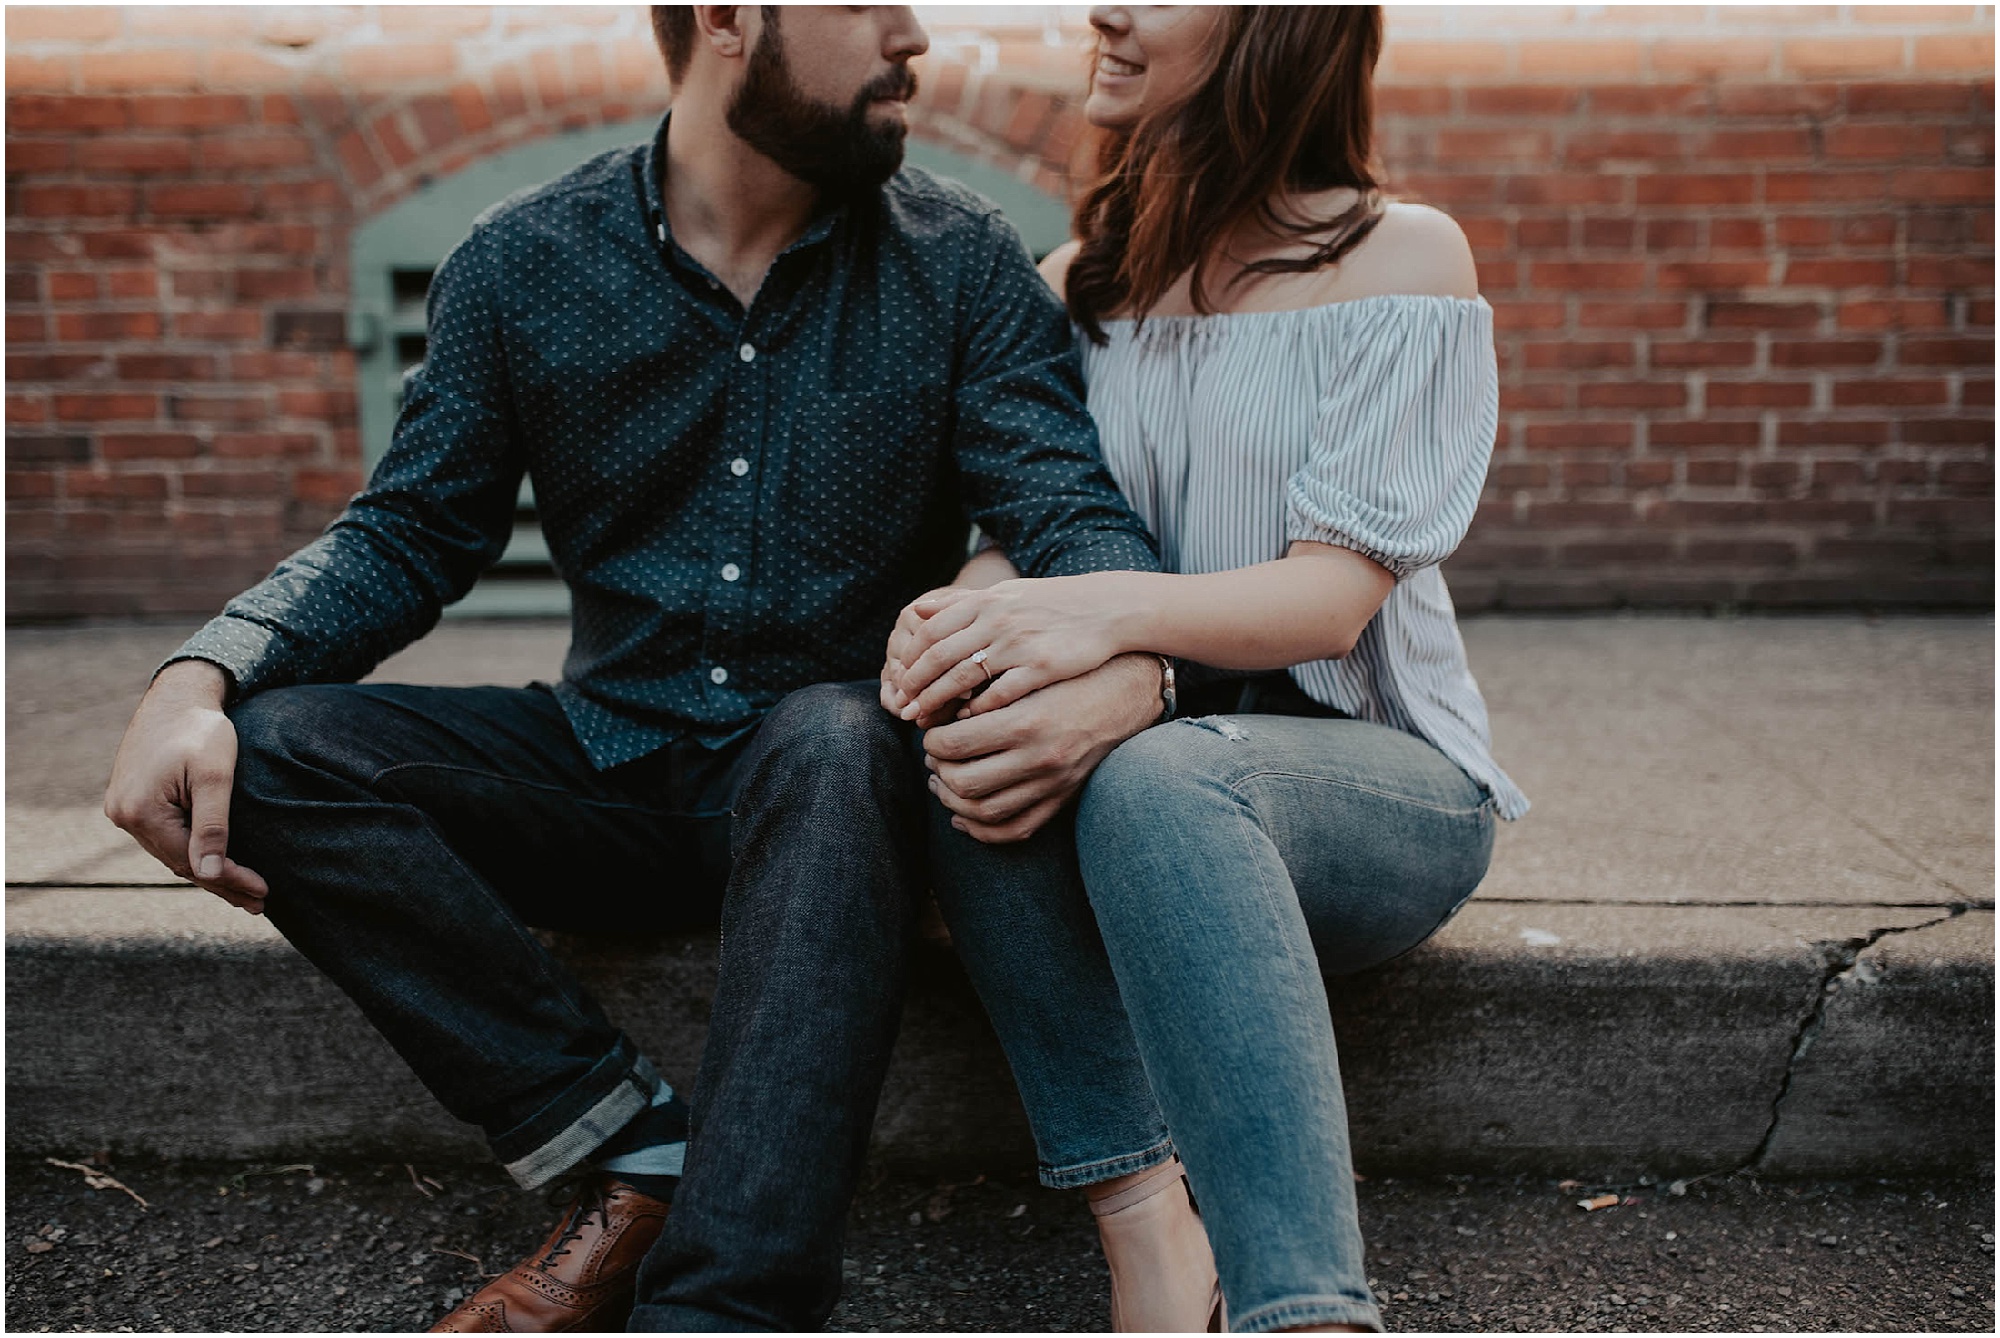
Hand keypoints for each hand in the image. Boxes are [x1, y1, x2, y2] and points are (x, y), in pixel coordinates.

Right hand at [102, 660, 269, 913]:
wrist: (178, 695)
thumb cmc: (202, 730)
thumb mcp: (215, 777)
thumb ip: (212, 826)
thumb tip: (208, 875)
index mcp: (140, 811)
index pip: (190, 862)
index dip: (229, 879)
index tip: (263, 892)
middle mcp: (123, 815)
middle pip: (179, 862)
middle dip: (222, 882)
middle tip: (260, 902)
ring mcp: (124, 809)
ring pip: (172, 852)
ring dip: (208, 871)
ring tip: (244, 891)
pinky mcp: (133, 801)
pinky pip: (165, 836)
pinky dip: (192, 850)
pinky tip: (215, 863)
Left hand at [893, 574, 1134, 722]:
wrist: (1106, 609)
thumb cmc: (1051, 605)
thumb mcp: (1005, 594)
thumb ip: (962, 604)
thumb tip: (918, 610)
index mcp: (986, 602)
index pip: (931, 631)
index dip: (910, 658)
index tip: (899, 681)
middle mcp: (997, 619)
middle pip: (940, 655)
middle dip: (916, 685)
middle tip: (903, 708)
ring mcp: (1019, 643)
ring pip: (964, 676)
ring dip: (939, 701)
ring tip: (926, 720)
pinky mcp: (1042, 666)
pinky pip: (1001, 692)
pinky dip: (980, 709)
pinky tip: (968, 722)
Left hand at [922, 652, 1162, 843]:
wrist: (1125, 693)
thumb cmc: (1069, 675)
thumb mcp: (1027, 675)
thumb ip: (984, 694)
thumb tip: (938, 715)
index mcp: (1026, 722)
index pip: (955, 744)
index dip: (933, 740)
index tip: (932, 731)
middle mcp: (1039, 758)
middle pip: (964, 783)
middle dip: (939, 770)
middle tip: (934, 755)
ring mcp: (1052, 785)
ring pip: (984, 812)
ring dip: (952, 800)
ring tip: (942, 781)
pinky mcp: (1061, 799)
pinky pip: (1014, 830)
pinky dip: (981, 830)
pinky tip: (962, 816)